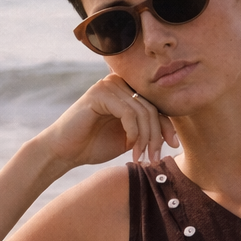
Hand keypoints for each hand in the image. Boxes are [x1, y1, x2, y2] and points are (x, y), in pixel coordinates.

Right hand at [40, 74, 179, 170]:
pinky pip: (128, 113)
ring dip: (145, 139)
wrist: (65, 151)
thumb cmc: (94, 145)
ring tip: (140, 157)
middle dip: (156, 136)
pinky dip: (133, 133)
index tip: (173, 145)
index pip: (156, 104)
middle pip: (151, 108)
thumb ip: (146, 130)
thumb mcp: (129, 137)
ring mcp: (109, 85)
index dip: (167, 125)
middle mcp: (118, 82)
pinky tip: (129, 146)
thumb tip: (175, 134)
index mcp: (126, 90)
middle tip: (153, 158)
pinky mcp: (100, 93)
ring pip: (142, 112)